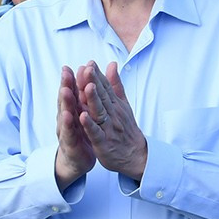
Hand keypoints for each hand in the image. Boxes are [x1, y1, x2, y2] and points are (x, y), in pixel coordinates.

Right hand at [53, 66, 96, 190]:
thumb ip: (84, 97)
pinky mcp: (69, 144)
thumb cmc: (81, 134)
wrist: (76, 161)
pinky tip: (70, 117)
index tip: (72, 66)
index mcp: (73, 110)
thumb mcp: (84, 114)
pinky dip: (69, 125)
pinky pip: (69, 134)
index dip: (71, 80)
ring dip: (65, 103)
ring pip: (65, 115)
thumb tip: (86, 80)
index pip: (72, 92)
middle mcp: (66, 118)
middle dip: (65, 86)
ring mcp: (66, 131)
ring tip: (65, 91)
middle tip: (66, 73)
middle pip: (66, 100)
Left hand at [79, 61, 147, 181]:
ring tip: (87, 87)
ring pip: (99, 112)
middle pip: (102, 96)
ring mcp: (108, 127)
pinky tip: (83, 116)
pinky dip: (90, 124)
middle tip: (87, 69)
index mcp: (114, 104)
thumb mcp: (123, 104)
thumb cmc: (126, 128)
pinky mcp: (103, 142)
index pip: (105, 87)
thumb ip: (115, 84)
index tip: (89, 63)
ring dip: (93, 100)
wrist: (135, 155)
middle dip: (94, 82)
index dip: (97, 75)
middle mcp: (112, 113)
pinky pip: (96, 132)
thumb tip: (111, 64)